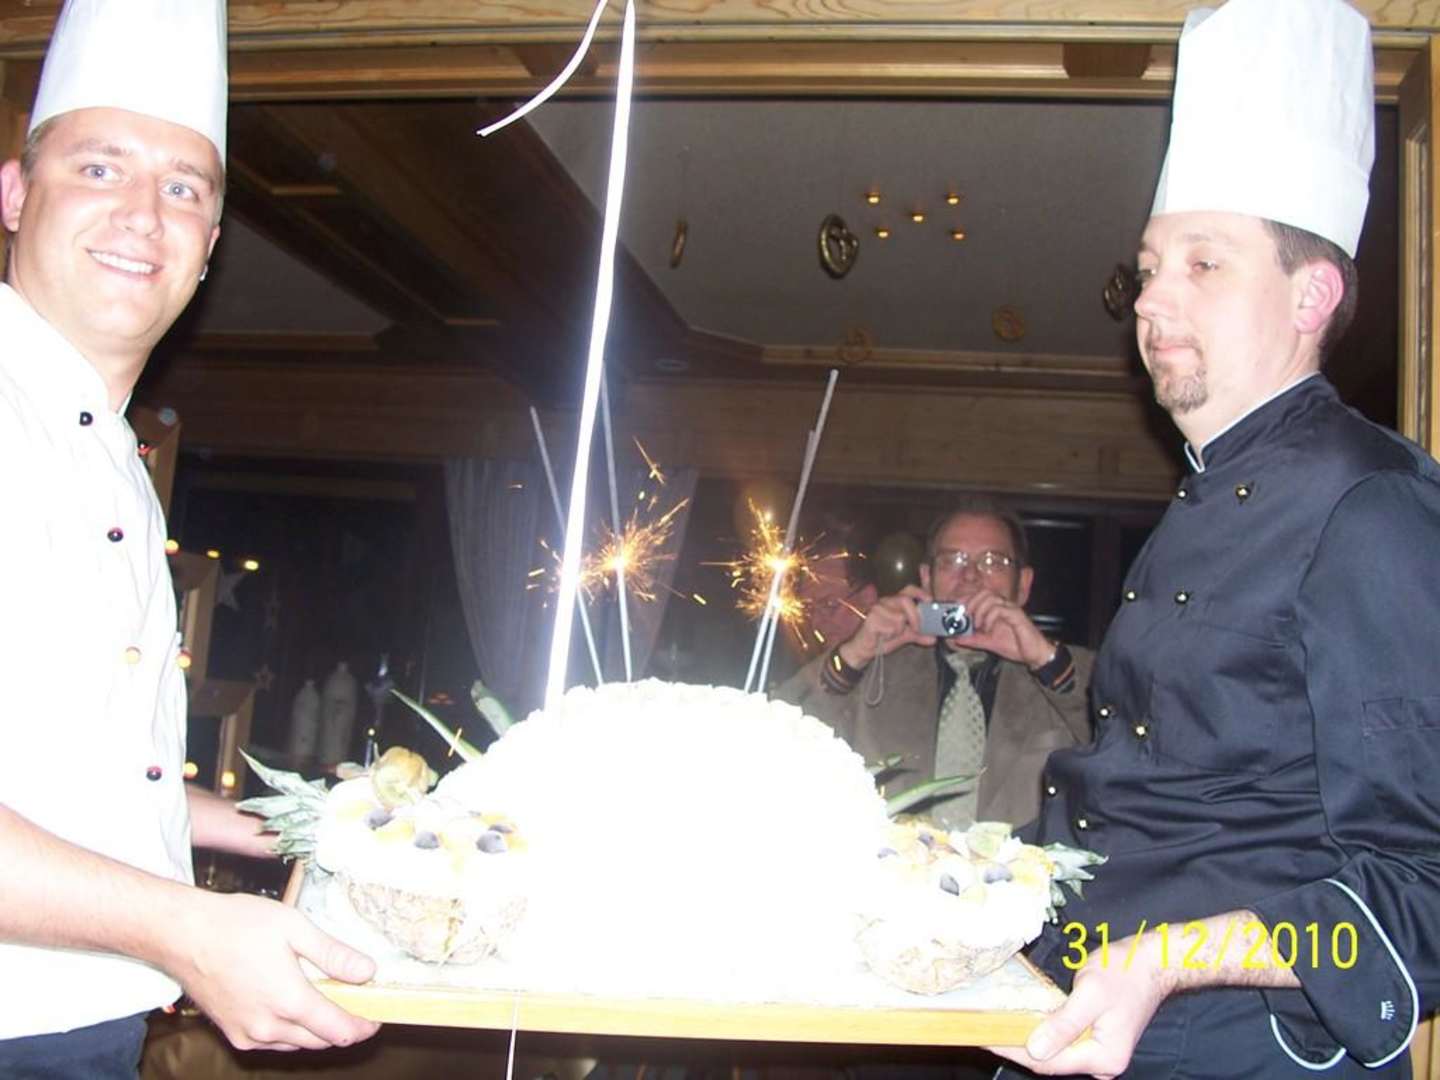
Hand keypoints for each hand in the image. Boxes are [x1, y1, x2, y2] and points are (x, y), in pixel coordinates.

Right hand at [168, 890, 380, 1051]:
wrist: (183, 934)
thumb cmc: (237, 925)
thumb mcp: (295, 928)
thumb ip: (333, 954)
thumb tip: (367, 972)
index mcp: (289, 1001)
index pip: (340, 1030)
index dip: (364, 1025)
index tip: (378, 1014)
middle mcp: (269, 1027)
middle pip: (321, 1041)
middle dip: (344, 1026)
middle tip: (357, 1003)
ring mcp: (248, 1034)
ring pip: (297, 1044)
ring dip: (317, 1030)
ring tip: (328, 1001)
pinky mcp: (232, 1032)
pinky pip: (273, 1042)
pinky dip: (292, 1031)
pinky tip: (294, 1006)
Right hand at [836, 585, 935, 668]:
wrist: (864, 649)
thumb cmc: (882, 638)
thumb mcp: (904, 636)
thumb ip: (918, 635)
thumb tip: (934, 638)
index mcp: (893, 601)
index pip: (909, 590)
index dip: (920, 592)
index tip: (929, 600)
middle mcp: (885, 601)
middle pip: (906, 600)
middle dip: (915, 616)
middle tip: (916, 629)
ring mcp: (877, 609)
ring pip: (899, 617)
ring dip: (899, 630)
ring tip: (891, 634)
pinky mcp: (871, 619)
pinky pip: (891, 627)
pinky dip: (890, 635)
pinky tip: (882, 636)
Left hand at [959, 588, 1054, 668]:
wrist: (1034, 655)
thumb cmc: (1015, 646)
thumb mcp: (989, 643)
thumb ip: (973, 640)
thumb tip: (956, 638)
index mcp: (997, 609)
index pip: (980, 595)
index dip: (966, 598)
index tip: (956, 608)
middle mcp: (1004, 606)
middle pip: (984, 592)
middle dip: (971, 602)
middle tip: (966, 617)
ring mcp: (1011, 609)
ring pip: (991, 598)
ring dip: (980, 611)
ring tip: (978, 626)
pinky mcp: (1017, 616)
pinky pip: (1000, 609)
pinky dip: (990, 618)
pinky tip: (988, 629)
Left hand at [989, 933, 1170, 1077]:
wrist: (1153, 963)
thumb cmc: (1124, 972)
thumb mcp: (1091, 994)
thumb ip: (1064, 1024)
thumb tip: (1035, 1049)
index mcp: (1104, 1056)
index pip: (1049, 1062)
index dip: (1014, 1050)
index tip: (985, 1037)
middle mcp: (1102, 1062)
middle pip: (1051, 1061)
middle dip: (1017, 1047)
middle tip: (983, 1030)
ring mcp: (1099, 1052)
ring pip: (1055, 1052)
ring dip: (1026, 1040)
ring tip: (995, 1026)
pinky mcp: (1095, 1039)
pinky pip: (1063, 1041)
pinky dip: (1041, 1032)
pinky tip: (1021, 1021)